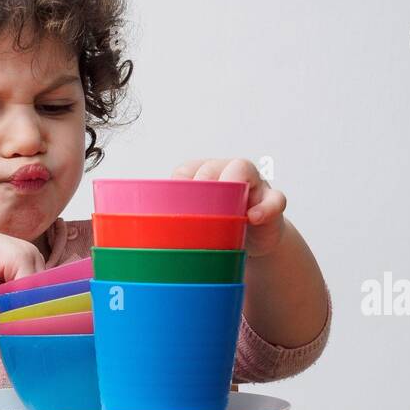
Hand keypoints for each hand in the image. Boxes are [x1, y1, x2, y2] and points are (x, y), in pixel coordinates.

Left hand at [171, 158, 287, 258]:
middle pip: (213, 167)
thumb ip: (173, 223)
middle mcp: (227, 172)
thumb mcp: (194, 226)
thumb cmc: (218, 230)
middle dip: (204, 184)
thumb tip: (135, 238)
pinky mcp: (272, 201)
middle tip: (198, 211)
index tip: (173, 206)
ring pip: (243, 171)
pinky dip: (265, 207)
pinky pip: (274, 199)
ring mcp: (253, 184)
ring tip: (226, 210)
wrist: (252, 242)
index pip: (186, 172)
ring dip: (233, 188)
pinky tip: (254, 218)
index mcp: (203, 175)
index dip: (180, 187)